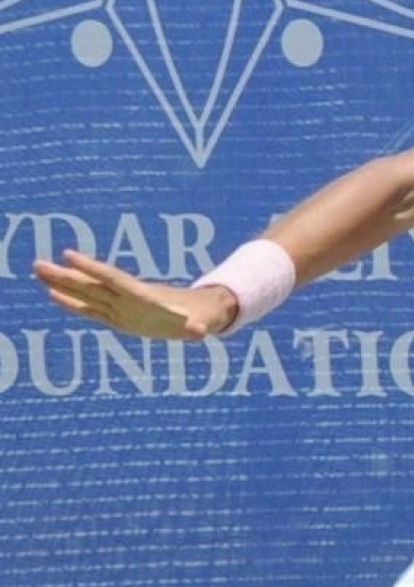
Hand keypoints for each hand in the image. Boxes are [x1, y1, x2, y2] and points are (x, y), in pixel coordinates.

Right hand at [32, 250, 237, 339]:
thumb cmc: (203, 317)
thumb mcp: (202, 322)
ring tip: (38, 271)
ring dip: (63, 284)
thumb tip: (201, 330)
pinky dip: (73, 303)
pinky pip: (91, 309)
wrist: (201, 313)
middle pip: (92, 284)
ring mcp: (122, 307)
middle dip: (66, 275)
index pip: (113, 279)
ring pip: (87, 294)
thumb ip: (198, 326)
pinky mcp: (119, 317)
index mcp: (143, 297)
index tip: (69, 255)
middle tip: (38, 264)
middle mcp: (128, 298)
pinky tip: (53, 295)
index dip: (92, 268)